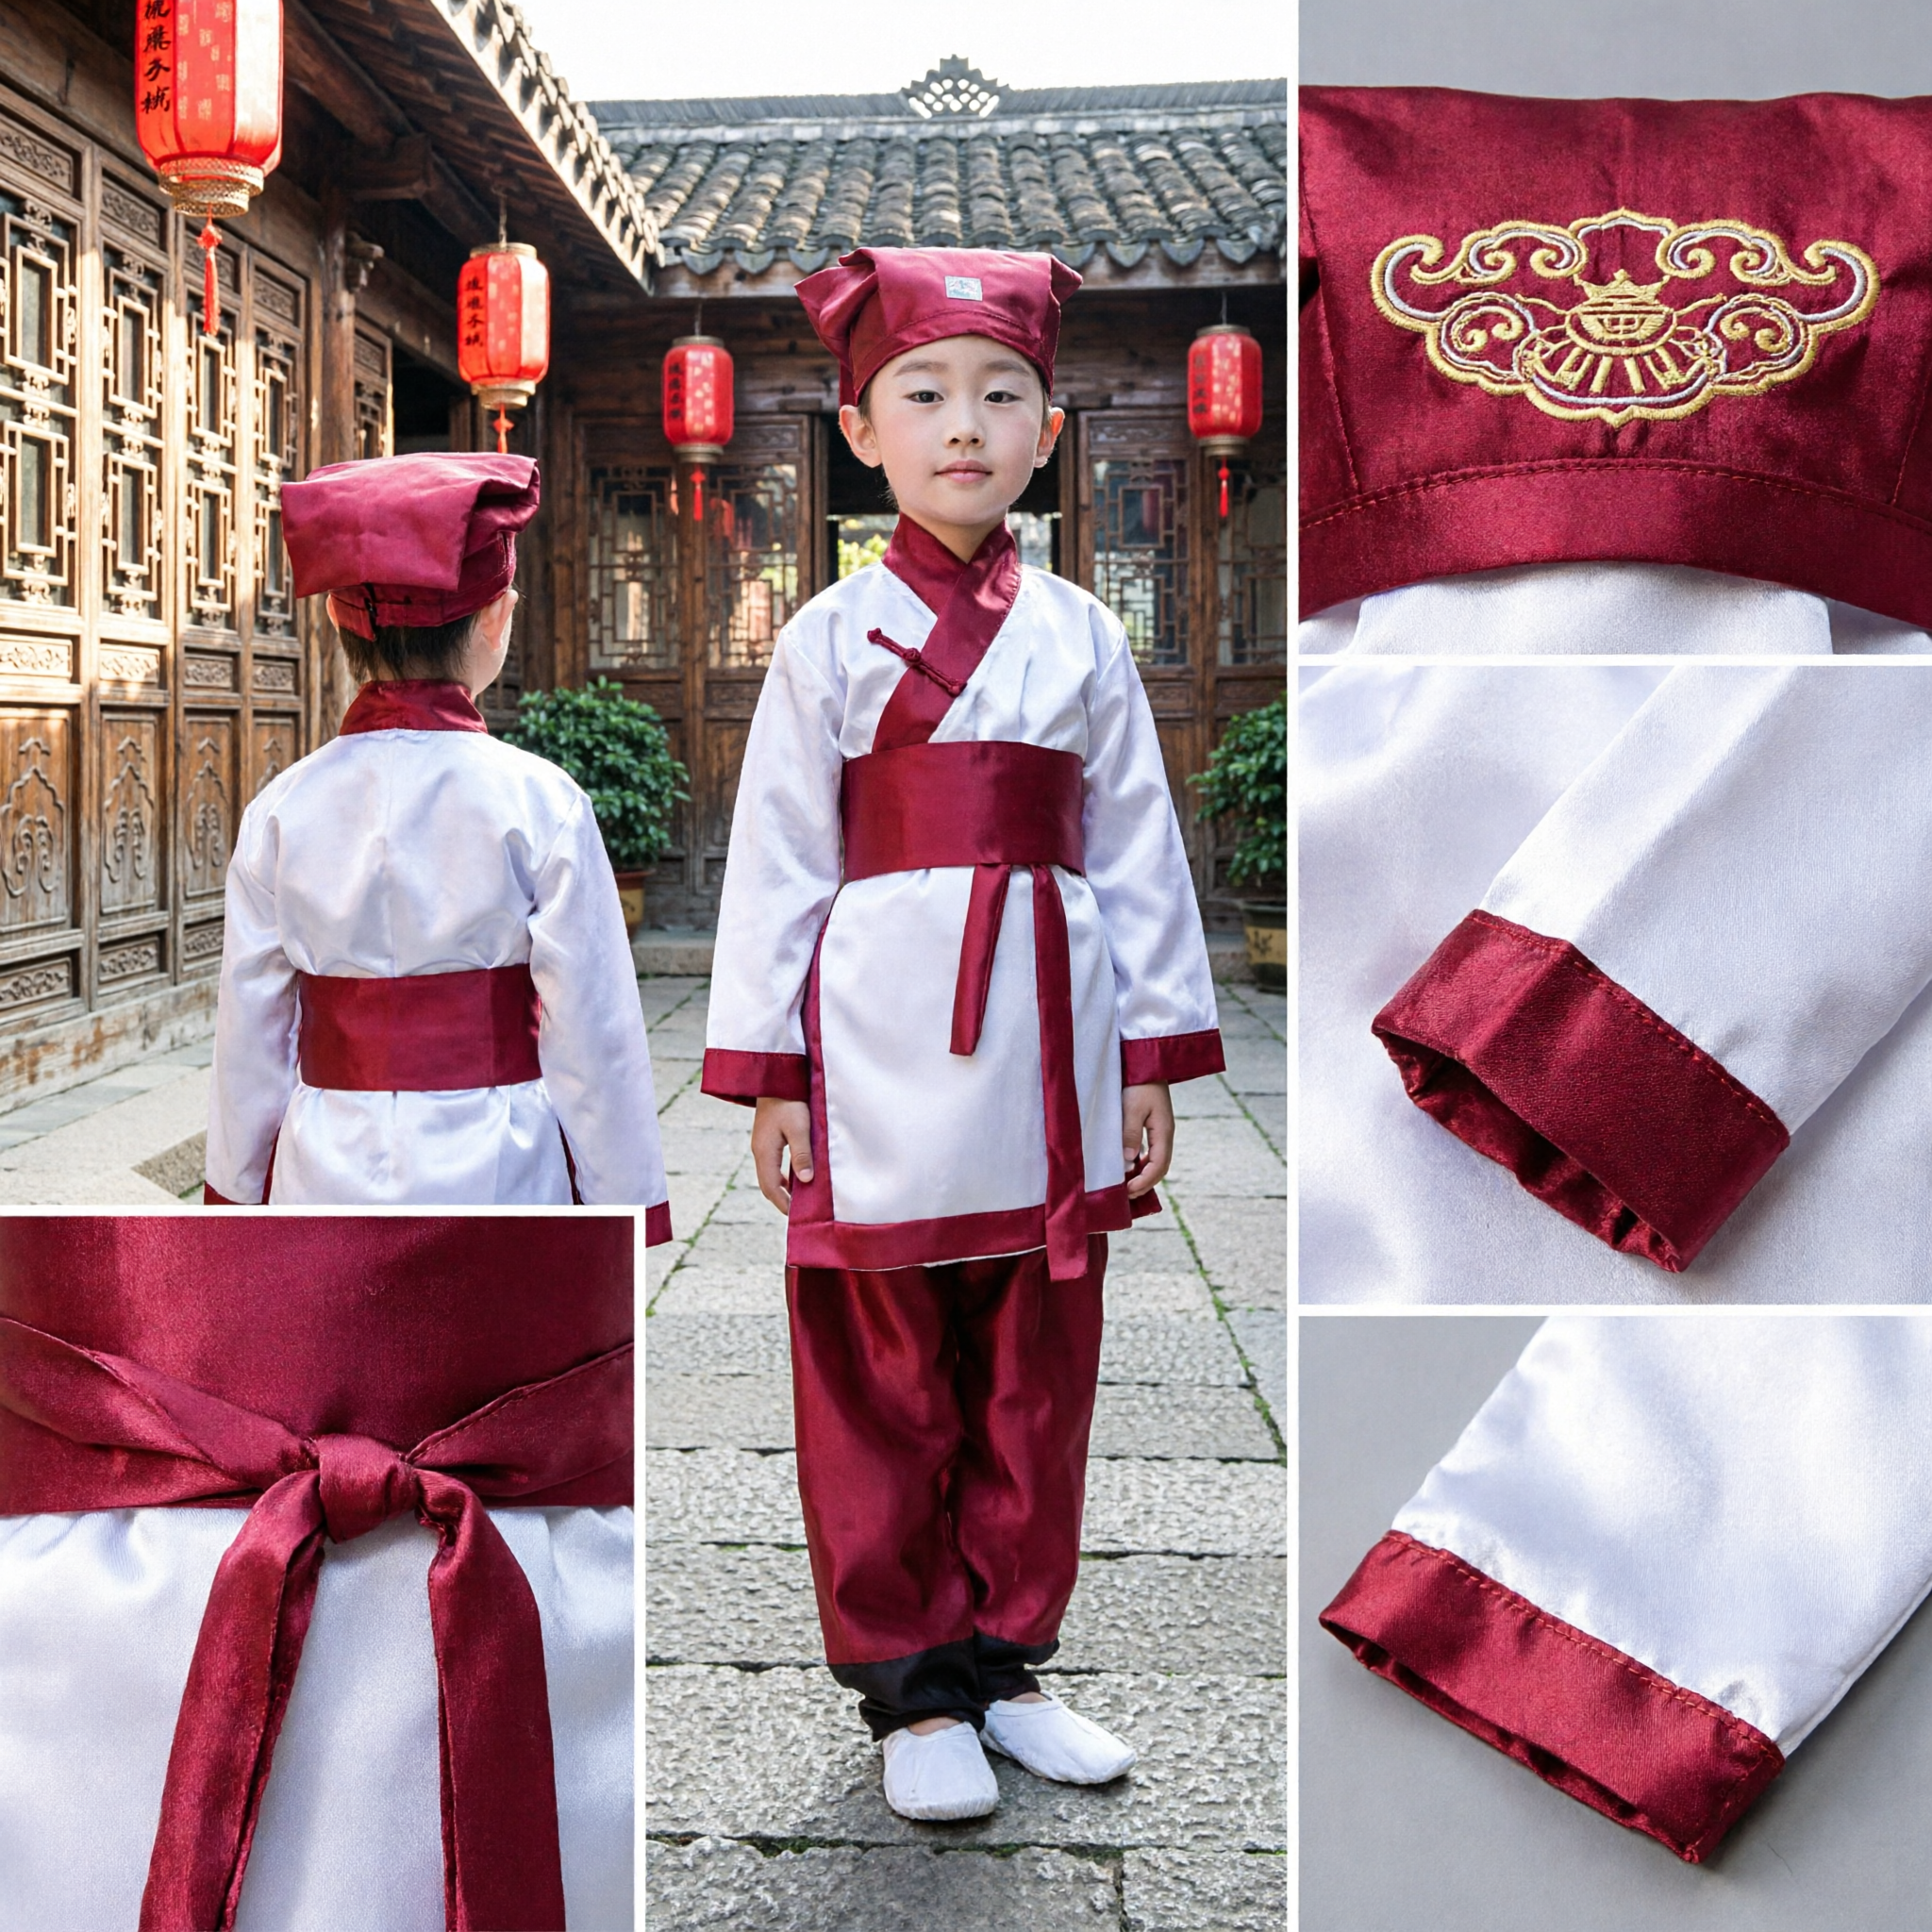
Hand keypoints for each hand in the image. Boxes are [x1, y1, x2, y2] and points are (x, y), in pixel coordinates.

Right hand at [751, 1098, 812, 1213]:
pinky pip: (773, 1164)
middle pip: (767, 1184)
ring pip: (769, 1174)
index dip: (782, 1203)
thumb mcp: (799, 1128)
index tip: (795, 1216)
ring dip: (782, 1188)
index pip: (770, 1187)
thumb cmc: (789, 1101)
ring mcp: (762, 1144)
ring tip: (799, 1198)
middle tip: (797, 1213)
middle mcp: (760, 1150)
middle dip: (781, 1199)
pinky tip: (796, 1177)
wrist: (775, 1077)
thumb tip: (804, 1181)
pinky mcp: (767, 1138)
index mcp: (764, 1151)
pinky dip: (783, 1176)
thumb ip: (801, 1154)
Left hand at [1122, 1082, 1172, 1197]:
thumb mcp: (1132, 1107)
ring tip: (1126, 1185)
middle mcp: (1165, 1134)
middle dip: (1144, 1183)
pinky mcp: (1153, 1125)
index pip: (1158, 1165)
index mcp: (1164, 1131)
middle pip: (1159, 1167)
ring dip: (1143, 1175)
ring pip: (1155, 1160)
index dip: (1144, 1182)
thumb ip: (1130, 1133)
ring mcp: (1160, 1130)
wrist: (1147, 1062)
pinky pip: (1150, 1151)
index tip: (1128, 1191)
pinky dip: (1141, 1163)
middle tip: (1125, 1195)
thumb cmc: (1139, 1083)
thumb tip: (1129, 1161)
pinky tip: (1129, 1167)